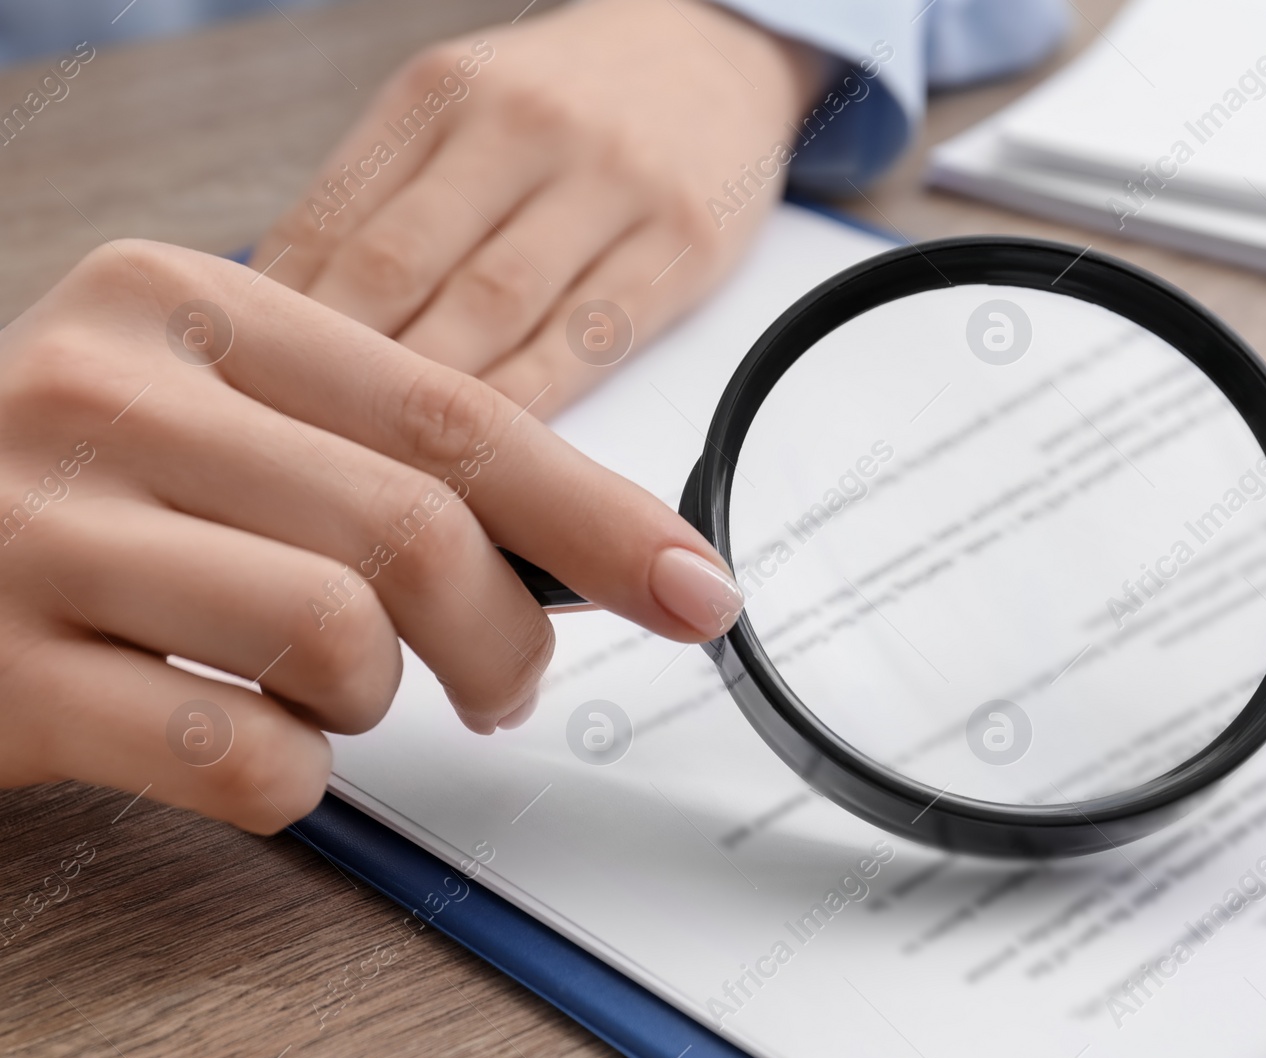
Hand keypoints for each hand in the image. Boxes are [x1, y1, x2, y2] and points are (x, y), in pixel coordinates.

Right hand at [0, 242, 743, 831]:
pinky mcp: (4, 678)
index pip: (454, 416)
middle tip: (505, 682)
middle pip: (416, 528)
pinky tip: (256, 744)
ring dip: (378, 700)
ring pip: (339, 636)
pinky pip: (239, 754)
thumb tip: (582, 544)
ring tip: (333, 693)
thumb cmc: (75, 489)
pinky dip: (291, 777)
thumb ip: (370, 452)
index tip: (691, 584)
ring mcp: (37, 535)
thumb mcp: (210, 414)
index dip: (598, 515)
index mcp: (184, 307)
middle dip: (507, 638)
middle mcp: (105, 398)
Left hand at [250, 0, 822, 414]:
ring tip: (379, 476)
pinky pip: (588, 341)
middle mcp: (522, 126)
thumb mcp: (456, 117)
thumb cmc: (564, 107)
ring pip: (492, 311)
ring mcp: (609, 183)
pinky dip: (530, 406)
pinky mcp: (681, 245)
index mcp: (442, 93)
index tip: (241, 404)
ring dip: (427, 402)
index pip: (331, 222)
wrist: (710, 59)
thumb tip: (276, 322)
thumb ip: (380, 206)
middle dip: (335, 373)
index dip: (273, 326)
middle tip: (293, 457)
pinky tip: (490, 458)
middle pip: (400, 269)